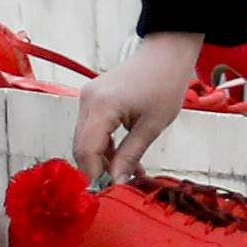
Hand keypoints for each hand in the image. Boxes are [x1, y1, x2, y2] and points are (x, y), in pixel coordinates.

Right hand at [75, 30, 209, 185]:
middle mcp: (87, 100)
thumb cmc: (164, 84)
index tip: (107, 191)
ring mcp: (87, 98)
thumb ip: (130, 155)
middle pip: (81, 147)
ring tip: (129, 172)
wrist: (165, 55)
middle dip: (97, 169)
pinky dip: (104, 146)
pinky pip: (91, 130)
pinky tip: (123, 158)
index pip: (85, 150)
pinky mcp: (92, 99)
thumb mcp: (152, 126)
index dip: (93, 174)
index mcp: (101, 105)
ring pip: (85, 140)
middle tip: (119, 185)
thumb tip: (116, 182)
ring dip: (102, 159)